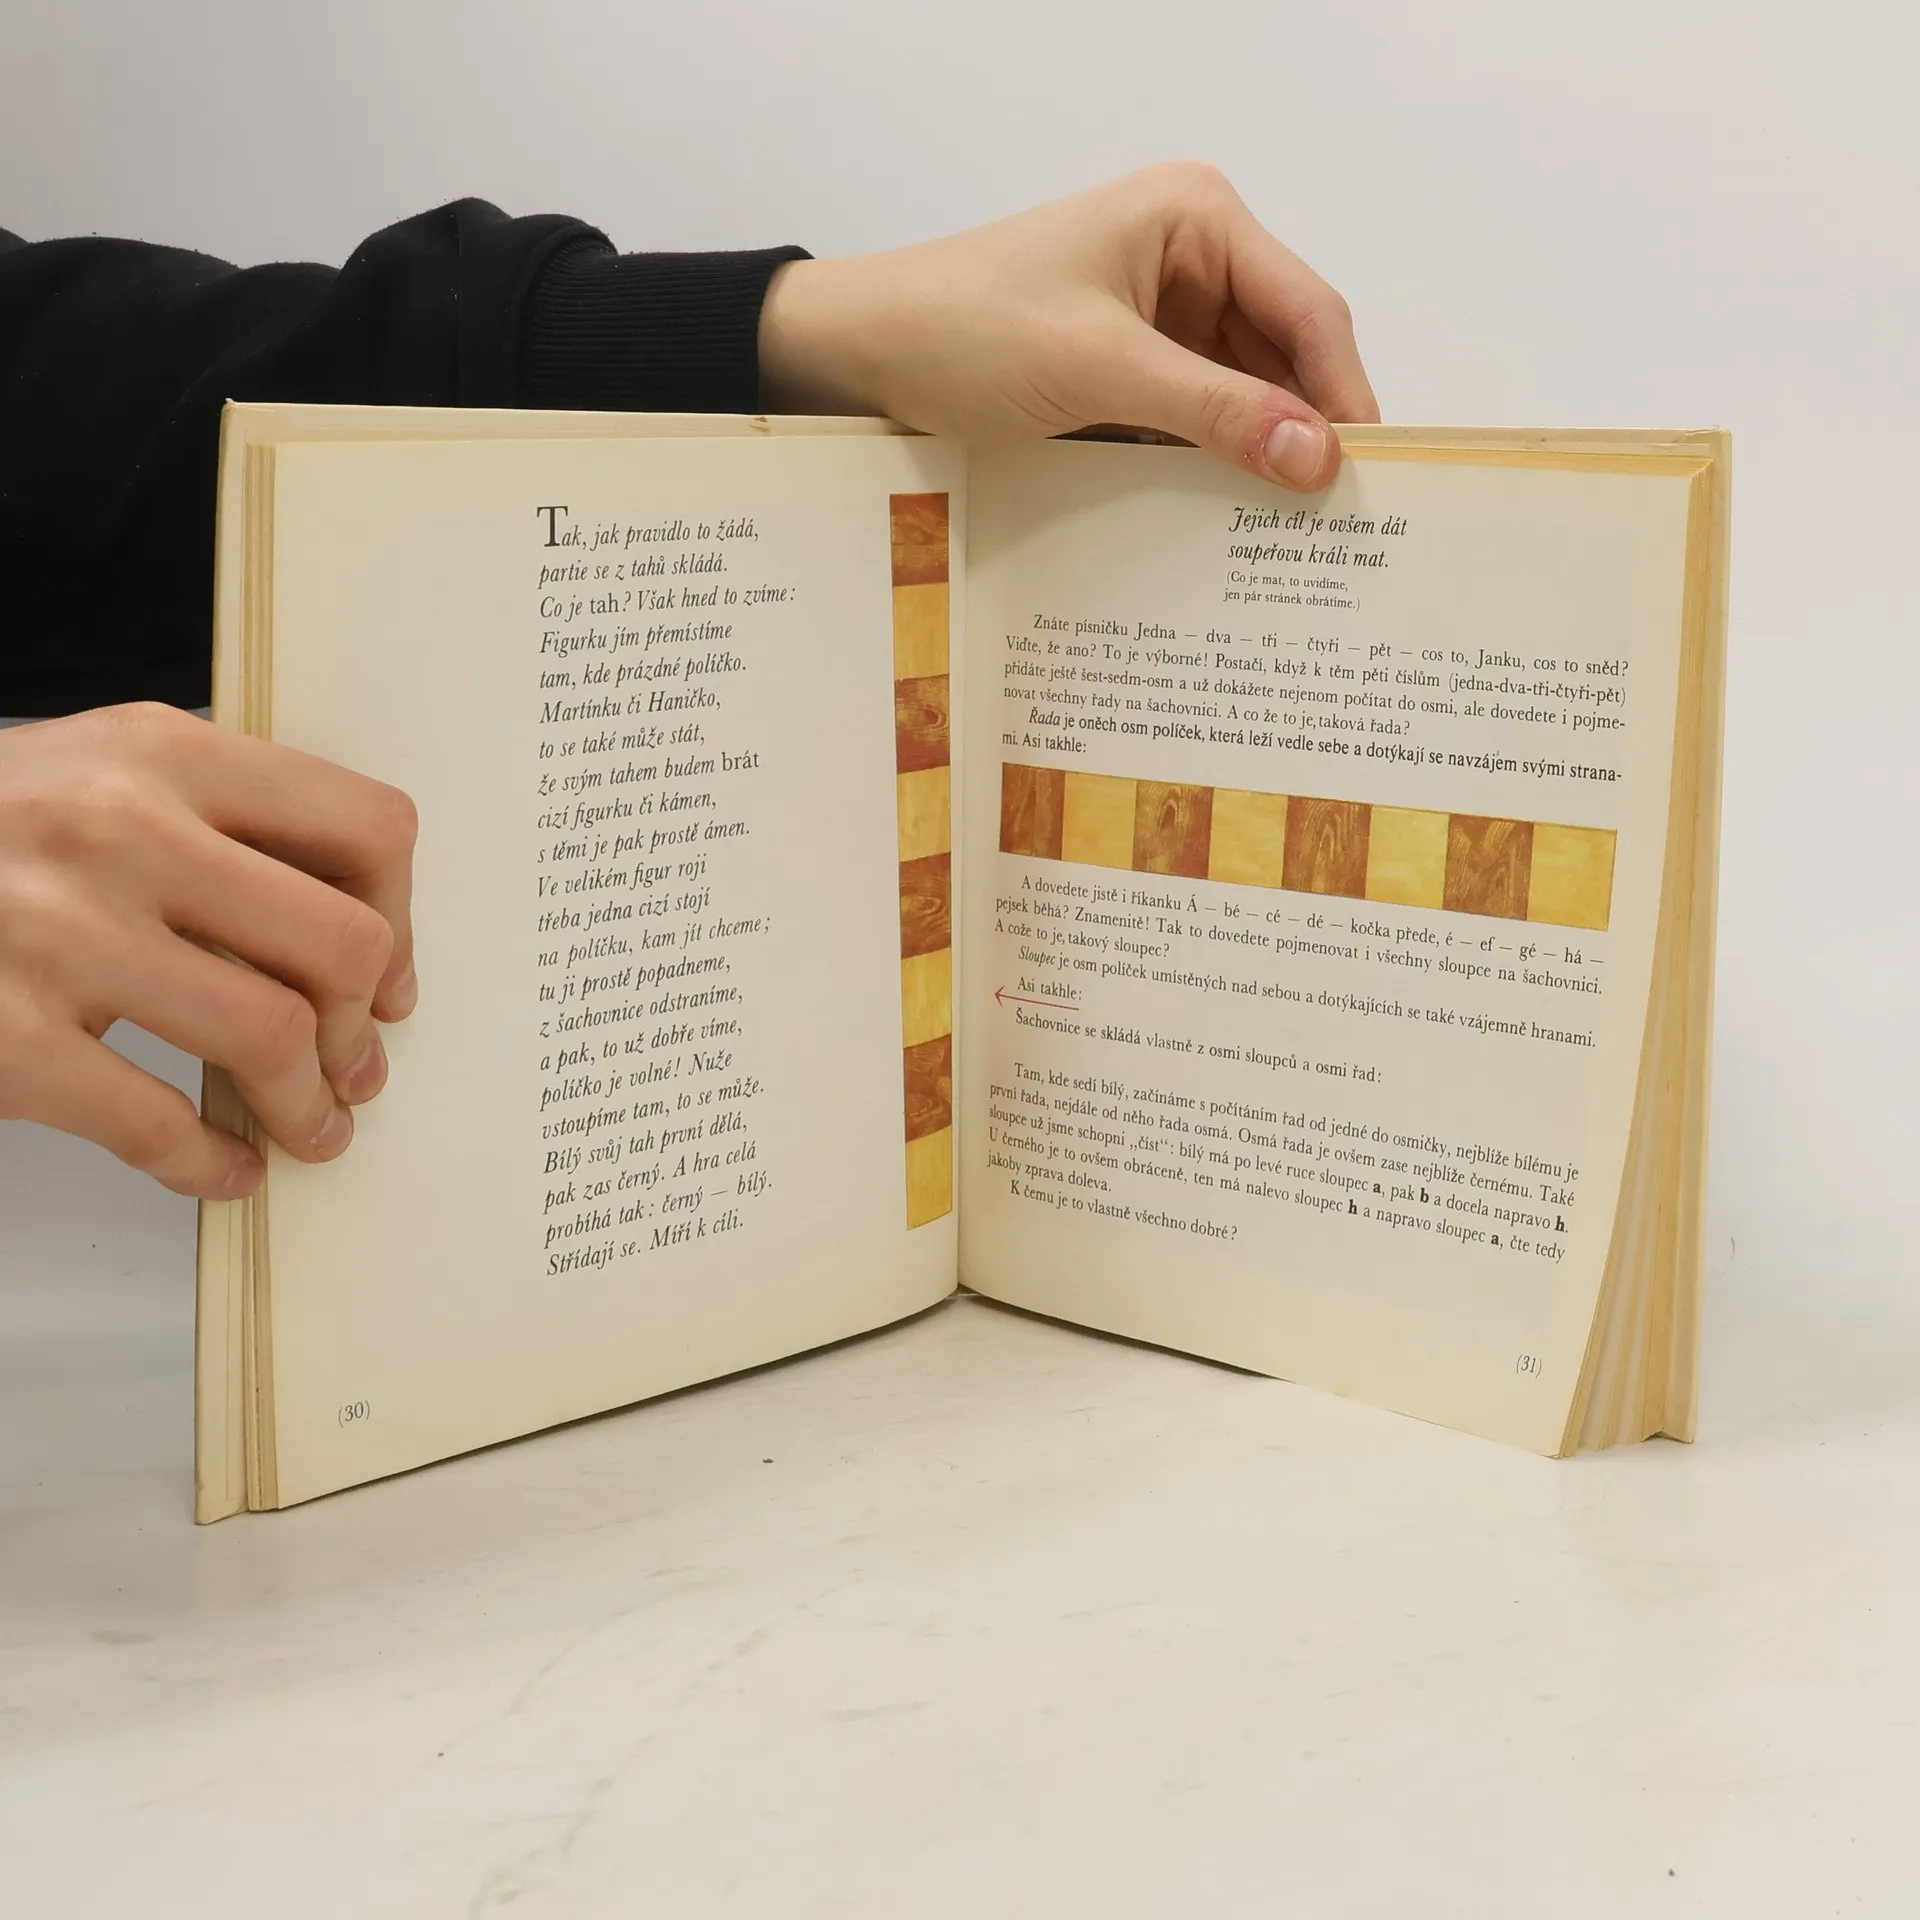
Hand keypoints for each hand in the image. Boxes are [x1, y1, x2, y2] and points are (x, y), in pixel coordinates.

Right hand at [0, 703, 417, 1198]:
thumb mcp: (97, 773)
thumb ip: (220, 823)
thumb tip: (360, 936)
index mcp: (163, 754)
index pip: (365, 827)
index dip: (402, 917)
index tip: (389, 975)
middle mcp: (120, 832)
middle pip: (340, 944)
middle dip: (363, 1027)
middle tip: (356, 1067)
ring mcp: (57, 935)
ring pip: (272, 1036)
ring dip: (310, 1106)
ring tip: (309, 1128)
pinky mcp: (4, 1038)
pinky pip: (157, 1124)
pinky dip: (213, 1163)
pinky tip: (227, 1170)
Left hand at [759, 161, 1377, 490]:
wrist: (859, 354)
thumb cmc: (969, 330)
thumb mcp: (1099, 370)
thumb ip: (1213, 411)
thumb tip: (1318, 459)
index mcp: (1198, 218)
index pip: (1307, 310)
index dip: (1342, 394)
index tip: (1367, 480)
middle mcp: (1192, 257)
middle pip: (1284, 355)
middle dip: (1306, 431)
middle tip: (1340, 527)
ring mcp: (1159, 316)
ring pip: (1242, 394)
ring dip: (1259, 456)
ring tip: (1294, 540)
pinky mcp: (1127, 370)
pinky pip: (1194, 419)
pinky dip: (1212, 463)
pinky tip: (1230, 522)